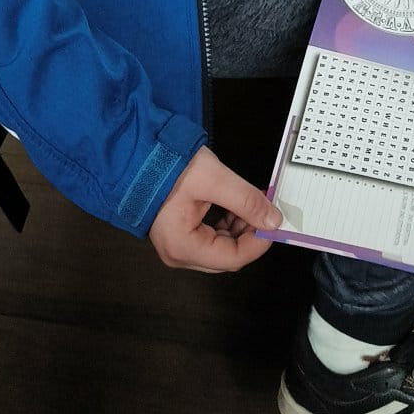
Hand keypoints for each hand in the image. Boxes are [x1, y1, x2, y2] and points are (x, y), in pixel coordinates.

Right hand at [148, 145, 281, 272]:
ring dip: (241, 228)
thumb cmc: (167, 166)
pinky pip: (212, 238)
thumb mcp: (213, 179)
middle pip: (228, 256)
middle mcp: (178, 253)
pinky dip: (228, 224)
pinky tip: (236, 206)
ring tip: (251, 203)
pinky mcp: (180, 235)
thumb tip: (272, 220)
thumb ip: (246, 200)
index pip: (233, 258)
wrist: (139, 155)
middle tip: (266, 211)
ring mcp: (177, 246)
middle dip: (251, 234)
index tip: (274, 223)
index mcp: (182, 246)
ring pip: (222, 248)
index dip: (258, 242)